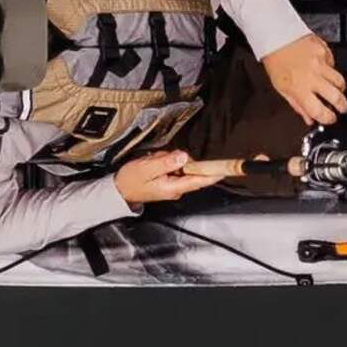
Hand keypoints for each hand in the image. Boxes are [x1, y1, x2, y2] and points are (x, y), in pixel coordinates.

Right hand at [113, 149, 241, 206]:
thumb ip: (166, 162)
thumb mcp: (147, 168)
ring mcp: (174, 184)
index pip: (199, 179)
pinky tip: (153, 163)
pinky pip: (174, 165)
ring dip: (168, 158)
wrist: (119, 189)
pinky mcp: (170, 179)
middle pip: (189, 167)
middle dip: (176, 158)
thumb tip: (184, 156)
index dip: (214, 173)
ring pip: (181, 164)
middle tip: (158, 159)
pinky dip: (165, 161)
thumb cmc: (131, 180)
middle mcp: (178, 188)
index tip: (227, 169)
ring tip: (152, 162)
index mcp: (174, 187)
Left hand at [262, 30, 346, 125]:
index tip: (330, 118)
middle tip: (340, 107)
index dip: (328, 118)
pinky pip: (335, 64)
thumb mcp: (281, 88)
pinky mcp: (325, 51)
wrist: (276, 36)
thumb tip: (309, 118)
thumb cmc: (276, 60)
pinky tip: (323, 69)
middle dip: (342, 106)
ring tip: (334, 89)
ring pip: (340, 81)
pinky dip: (331, 69)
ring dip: (339, 88)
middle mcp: (312, 76)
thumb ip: (297, 105)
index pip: (319, 111)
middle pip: (337, 97)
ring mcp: (321, 63)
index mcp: (299, 89)